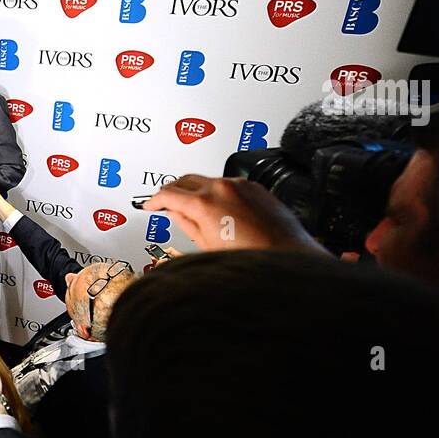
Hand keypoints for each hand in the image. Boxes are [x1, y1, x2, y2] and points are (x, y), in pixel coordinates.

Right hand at [148, 175, 327, 253]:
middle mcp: (221, 187)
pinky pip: (228, 184)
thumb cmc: (251, 257)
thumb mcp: (207, 246)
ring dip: (195, 190)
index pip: (168, 194)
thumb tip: (176, 214)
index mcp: (204, 203)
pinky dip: (217, 192)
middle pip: (185, 180)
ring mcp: (239, 185)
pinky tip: (218, 209)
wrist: (287, 255)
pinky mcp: (254, 187)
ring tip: (193, 208)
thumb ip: (187, 225)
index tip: (150, 205)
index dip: (154, 200)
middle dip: (172, 190)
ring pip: (207, 180)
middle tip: (165, 202)